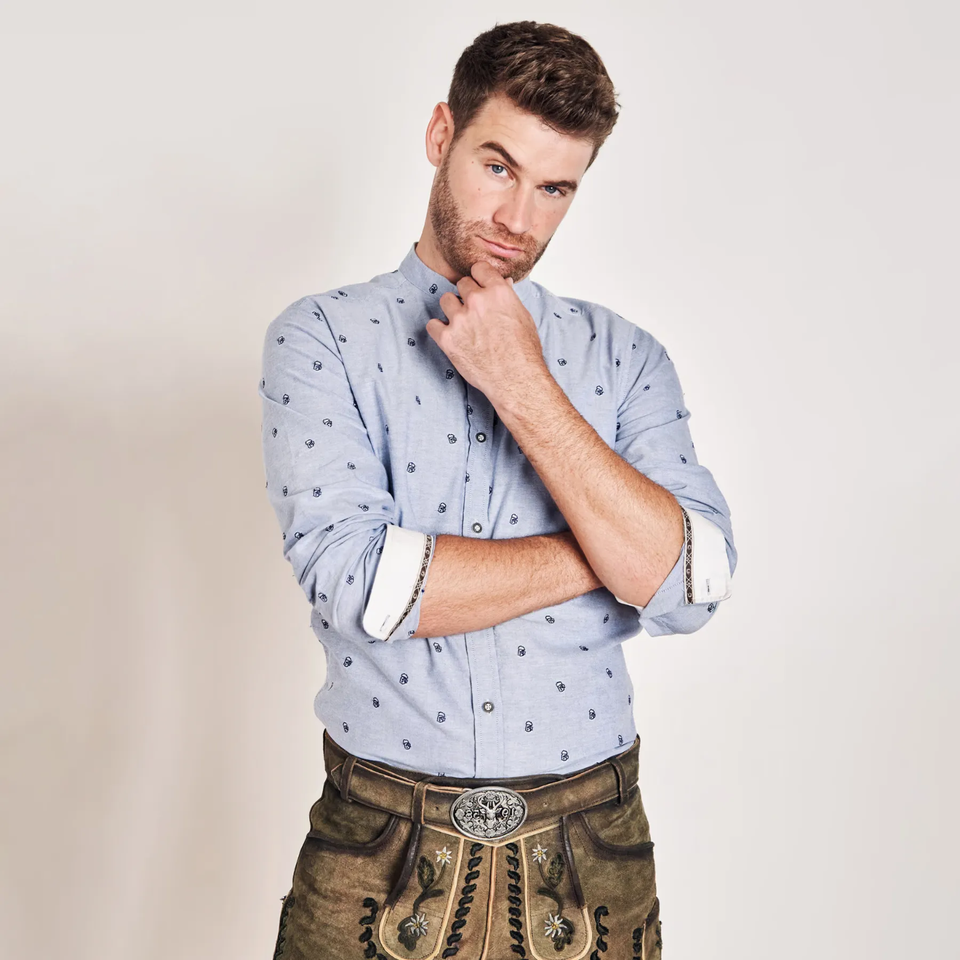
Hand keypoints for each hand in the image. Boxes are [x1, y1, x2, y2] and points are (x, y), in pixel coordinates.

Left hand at [425, 260, 549, 406]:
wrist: (515, 380)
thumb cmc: (524, 352)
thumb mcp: (523, 318)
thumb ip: (508, 298)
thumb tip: (503, 284)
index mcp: (498, 292)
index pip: (479, 268)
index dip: (479, 278)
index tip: (479, 285)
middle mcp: (477, 301)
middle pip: (462, 284)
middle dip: (467, 296)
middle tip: (473, 312)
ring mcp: (460, 319)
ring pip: (445, 301)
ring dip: (452, 310)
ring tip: (462, 325)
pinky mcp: (447, 338)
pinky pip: (432, 324)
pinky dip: (439, 330)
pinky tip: (450, 336)